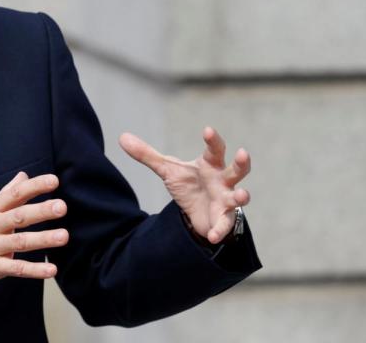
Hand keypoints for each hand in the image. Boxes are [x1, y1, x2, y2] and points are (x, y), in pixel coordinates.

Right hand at [0, 172, 67, 294]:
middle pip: (18, 216)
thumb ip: (7, 193)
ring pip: (20, 242)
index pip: (14, 194)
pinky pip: (16, 268)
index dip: (34, 187)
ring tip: (64, 236)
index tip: (54, 181)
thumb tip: (24, 175)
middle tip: (61, 206)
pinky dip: (34, 270)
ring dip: (42, 239)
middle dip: (41, 211)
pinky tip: (51, 270)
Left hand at [119, 127, 250, 243]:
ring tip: (242, 195)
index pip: (214, 149)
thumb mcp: (167, 170)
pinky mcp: (223, 219)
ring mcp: (226, 200)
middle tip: (243, 153)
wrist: (196, 213)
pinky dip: (219, 230)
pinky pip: (224, 225)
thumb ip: (147, 155)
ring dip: (242, 196)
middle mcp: (222, 180)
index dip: (213, 139)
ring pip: (239, 197)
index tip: (208, 130)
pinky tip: (212, 236)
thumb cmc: (189, 184)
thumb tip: (122, 137)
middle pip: (237, 169)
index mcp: (210, 164)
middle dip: (242, 163)